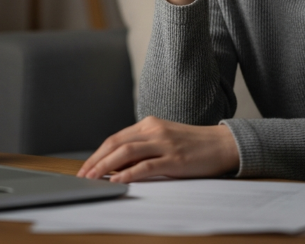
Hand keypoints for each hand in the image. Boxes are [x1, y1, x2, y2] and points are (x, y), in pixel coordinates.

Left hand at [76, 116, 239, 182]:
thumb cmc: (193, 145)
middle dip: (96, 161)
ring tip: (93, 179)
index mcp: (150, 124)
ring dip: (105, 167)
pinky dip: (128, 173)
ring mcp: (164, 144)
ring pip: (126, 153)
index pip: (115, 138)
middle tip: (83, 176)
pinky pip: (145, 166)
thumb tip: (118, 165)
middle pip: (116, 144)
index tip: (86, 167)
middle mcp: (154, 130)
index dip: (97, 154)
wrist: (222, 144)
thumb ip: (144, 147)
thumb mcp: (165, 140)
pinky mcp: (175, 159)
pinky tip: (117, 180)